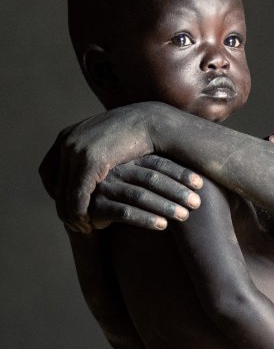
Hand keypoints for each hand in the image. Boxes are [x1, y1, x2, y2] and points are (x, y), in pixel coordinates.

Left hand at [38, 103, 166, 230]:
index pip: (48, 171)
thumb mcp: (105, 142)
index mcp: (67, 136)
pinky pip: (78, 196)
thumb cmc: (134, 133)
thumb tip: (85, 168)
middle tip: (72, 223)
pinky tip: (90, 223)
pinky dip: (81, 212)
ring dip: (70, 214)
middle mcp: (67, 142)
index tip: (66, 204)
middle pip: (54, 184)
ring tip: (82, 227)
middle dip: (62, 206)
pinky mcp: (92, 162)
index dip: (55, 191)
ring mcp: (77, 151)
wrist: (151, 121)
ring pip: (63, 193)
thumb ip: (91, 152)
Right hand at [88, 156, 202, 230]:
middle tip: (197, 203)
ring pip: (140, 195)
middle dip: (177, 191)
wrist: (85, 206)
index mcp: (129, 158)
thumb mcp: (137, 177)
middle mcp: (117, 169)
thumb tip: (198, 177)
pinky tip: (162, 226)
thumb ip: (158, 173)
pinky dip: (145, 219)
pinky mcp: (96, 205)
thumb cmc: (120, 191)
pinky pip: (124, 212)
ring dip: (165, 206)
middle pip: (152, 178)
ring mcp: (105, 186)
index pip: (159, 163)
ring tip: (184, 216)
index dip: (180, 173)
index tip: (201, 184)